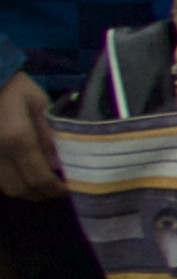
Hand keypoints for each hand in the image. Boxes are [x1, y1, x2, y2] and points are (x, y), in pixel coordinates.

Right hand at [0, 71, 55, 198]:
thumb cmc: (12, 86)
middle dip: (41, 193)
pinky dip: (10, 181)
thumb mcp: (38, 102)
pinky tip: (21, 173)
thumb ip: (49, 133)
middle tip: (57, 188)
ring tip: (42, 183)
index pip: (38, 177)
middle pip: (20, 188)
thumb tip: (59, 163)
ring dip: (25, 190)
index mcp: (17, 138)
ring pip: (4, 187)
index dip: (55, 189)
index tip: (69, 189)